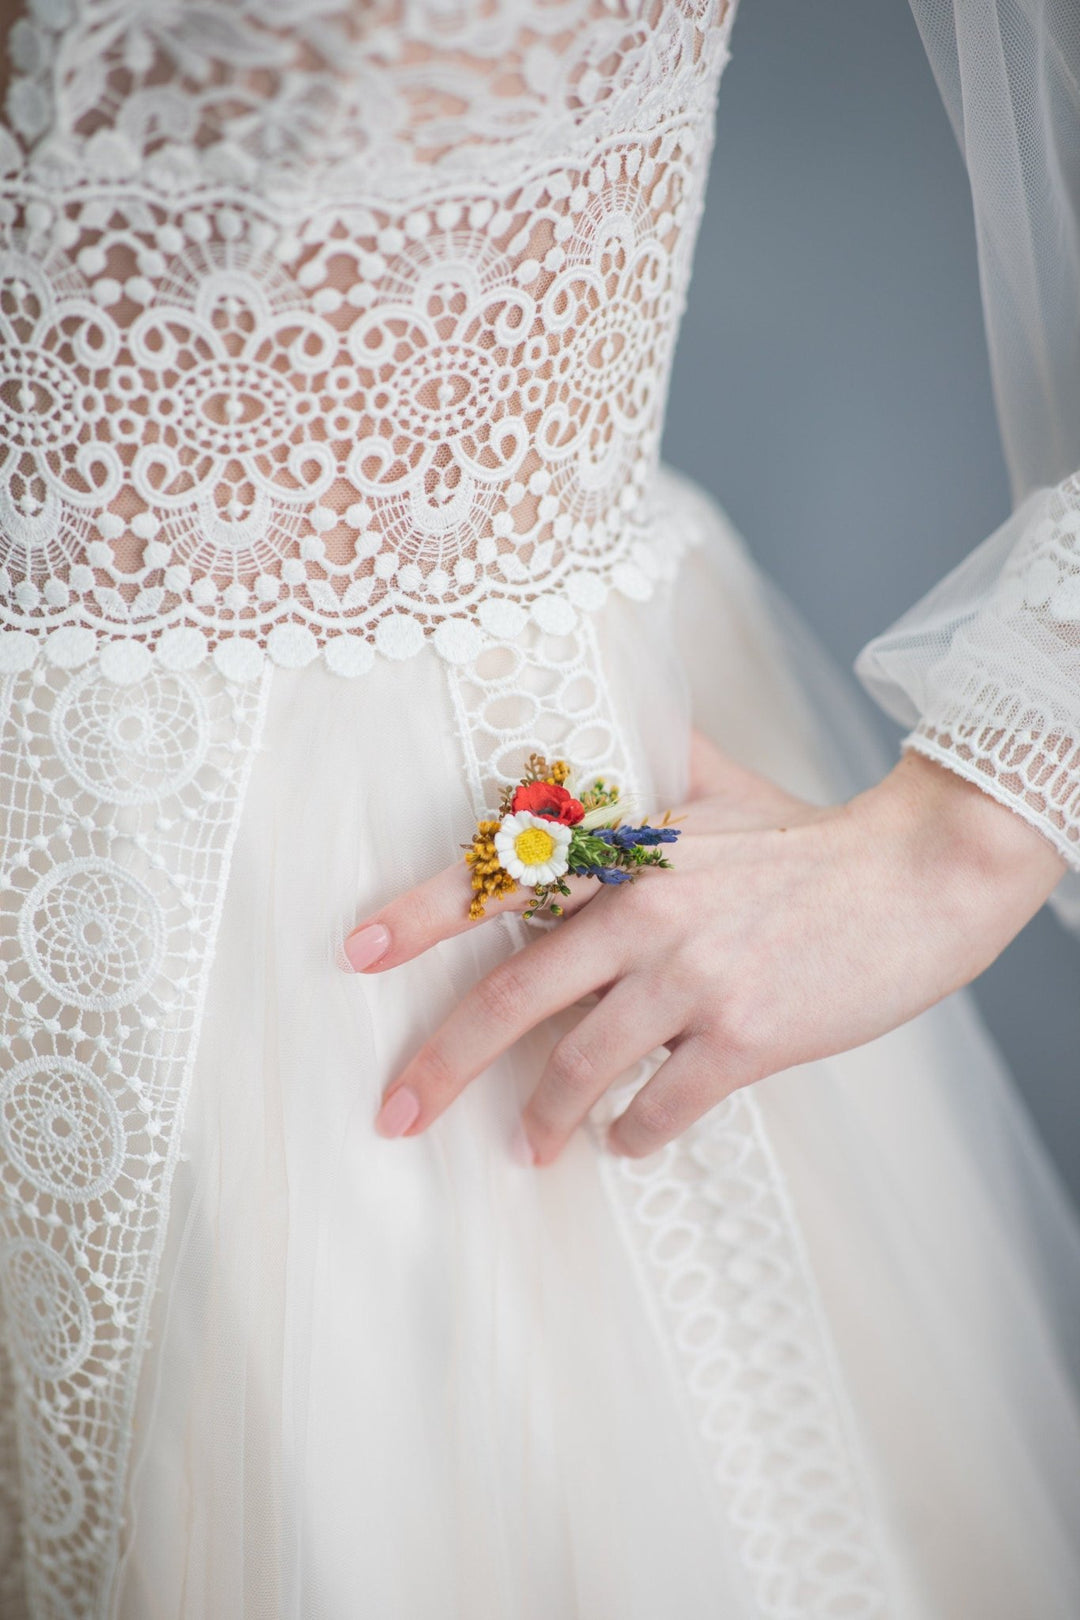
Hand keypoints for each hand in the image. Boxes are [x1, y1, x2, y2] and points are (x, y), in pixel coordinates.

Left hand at [343, 733, 1064, 1163]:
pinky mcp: (746, 1037)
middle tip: (397, 1114)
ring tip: (527, 1148)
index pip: (504, 879)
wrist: (919, 878)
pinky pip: (662, 1106)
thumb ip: (654, 757)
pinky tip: (627, 1142)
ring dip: (543, 1119)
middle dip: (444, 1064)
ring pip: (581, 1068)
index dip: (422, 914)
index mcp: (629, 852)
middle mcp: (646, 912)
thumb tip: (609, 718)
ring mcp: (694, 978)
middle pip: (515, 998)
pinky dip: (634, 1135)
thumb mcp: (722, 785)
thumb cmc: (813, 840)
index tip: (357, 953)